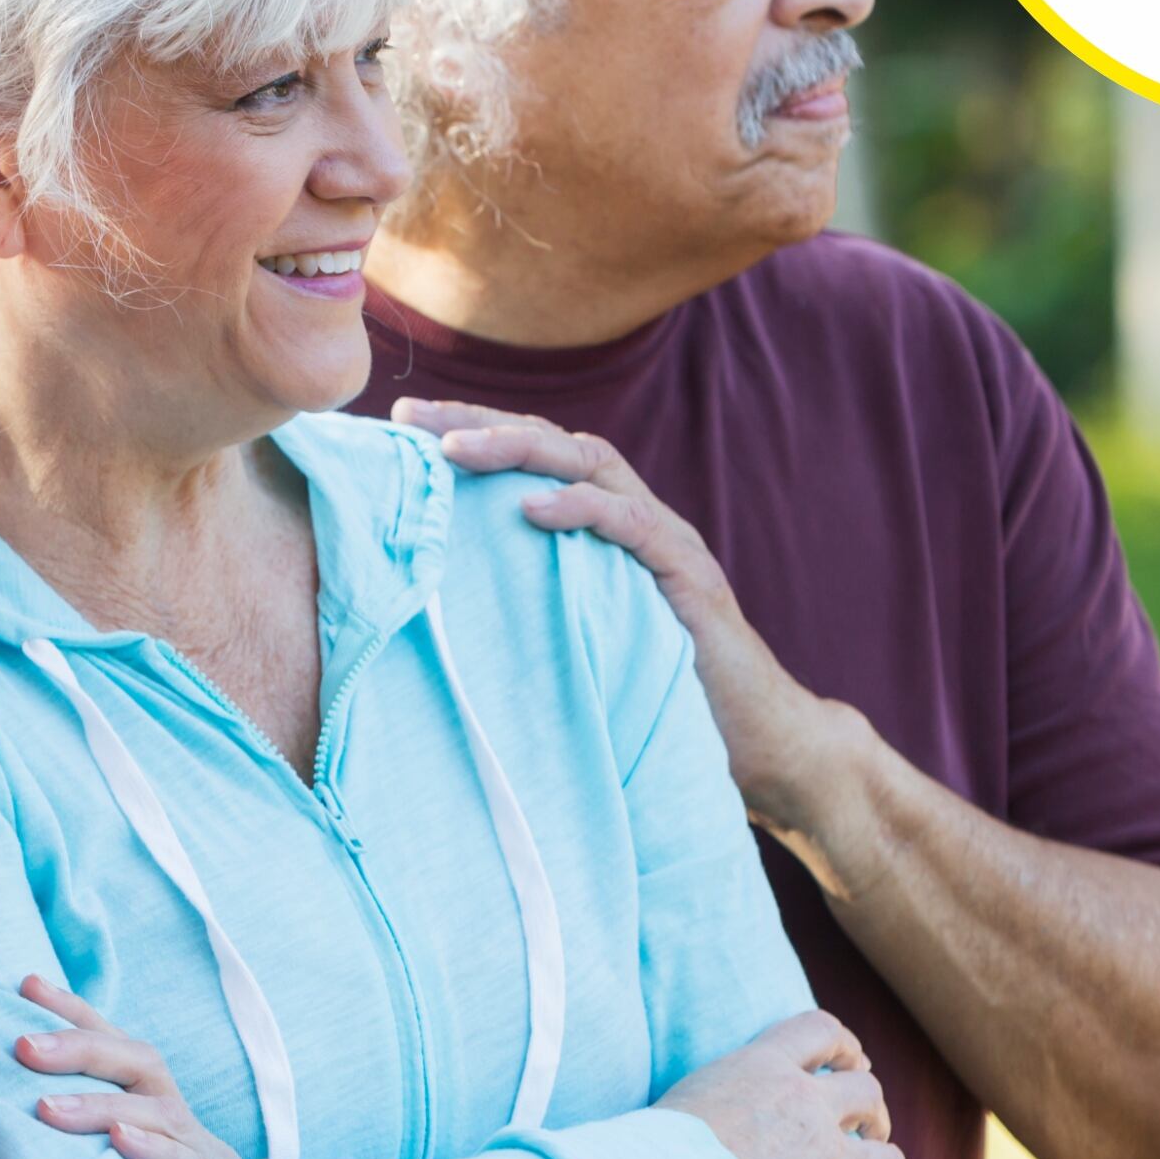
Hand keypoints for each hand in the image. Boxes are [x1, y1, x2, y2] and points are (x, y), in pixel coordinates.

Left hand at [15, 973, 242, 1158]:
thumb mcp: (114, 1124)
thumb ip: (75, 1100)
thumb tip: (13, 1084)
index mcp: (141, 1082)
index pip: (106, 1035)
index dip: (69, 1008)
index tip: (28, 984)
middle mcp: (164, 1098)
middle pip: (134, 1057)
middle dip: (78, 1047)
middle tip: (24, 1046)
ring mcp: (186, 1136)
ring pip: (154, 1110)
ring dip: (98, 1106)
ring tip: (46, 1108)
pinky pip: (178, 1158)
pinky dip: (149, 1147)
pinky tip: (118, 1140)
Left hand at [396, 399, 862, 835]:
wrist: (758, 739)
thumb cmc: (658, 692)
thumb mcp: (581, 635)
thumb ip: (533, 604)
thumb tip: (436, 605)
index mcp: (603, 525)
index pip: (533, 456)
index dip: (471, 433)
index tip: (401, 429)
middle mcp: (634, 516)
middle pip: (552, 441)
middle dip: (478, 423)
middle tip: (410, 420)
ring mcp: (666, 540)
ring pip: (590, 463)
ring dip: (520, 449)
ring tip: (457, 450)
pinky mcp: (690, 576)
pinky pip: (635, 525)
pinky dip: (585, 508)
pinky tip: (536, 506)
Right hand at [658, 1010, 908, 1158]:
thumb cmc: (651, 1153)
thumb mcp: (688, 1100)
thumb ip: (724, 1098)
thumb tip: (726, 1126)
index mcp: (763, 1067)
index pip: (820, 1031)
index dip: (845, 1044)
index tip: (854, 1060)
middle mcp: (805, 1106)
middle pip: (867, 1093)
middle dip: (873, 1116)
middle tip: (869, 1136)